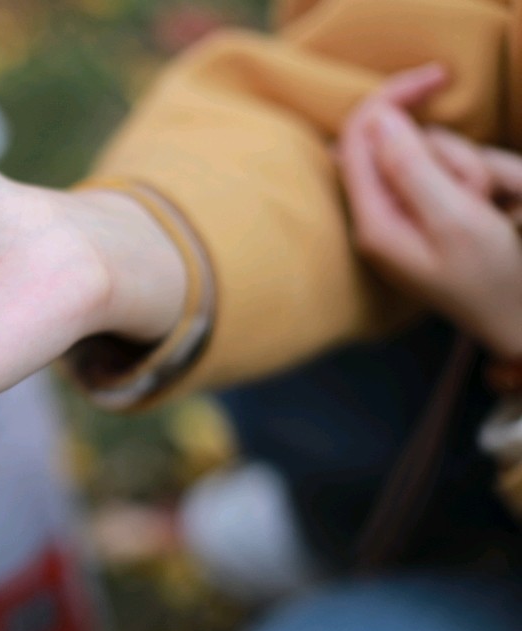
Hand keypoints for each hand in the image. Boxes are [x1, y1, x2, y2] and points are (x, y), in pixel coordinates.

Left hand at [339, 65, 521, 357]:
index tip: (438, 75)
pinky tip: (499, 214)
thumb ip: (414, 168)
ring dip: (477, 172)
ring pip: (440, 154)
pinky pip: (459, 174)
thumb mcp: (456, 221)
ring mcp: (407, 214)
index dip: (393, 98)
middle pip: (406, 143)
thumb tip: (379, 120)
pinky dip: (486, 183)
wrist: (520, 322)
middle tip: (482, 199)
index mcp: (372, 221)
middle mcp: (381, 214)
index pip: (357, 138)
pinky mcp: (432, 212)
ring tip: (495, 215)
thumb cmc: (491, 282)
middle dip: (454, 155)